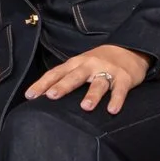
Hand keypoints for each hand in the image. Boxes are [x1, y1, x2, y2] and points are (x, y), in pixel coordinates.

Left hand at [27, 44, 148, 114]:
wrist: (129, 50)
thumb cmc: (98, 62)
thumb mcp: (80, 65)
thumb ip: (65, 78)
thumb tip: (44, 95)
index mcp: (75, 63)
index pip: (56, 73)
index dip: (42, 84)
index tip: (30, 95)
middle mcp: (89, 66)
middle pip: (74, 76)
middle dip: (63, 86)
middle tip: (52, 96)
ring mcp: (107, 71)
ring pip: (98, 83)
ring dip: (92, 95)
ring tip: (86, 107)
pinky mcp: (124, 78)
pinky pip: (120, 90)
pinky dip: (117, 100)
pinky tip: (112, 110)